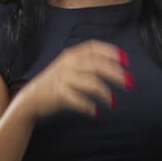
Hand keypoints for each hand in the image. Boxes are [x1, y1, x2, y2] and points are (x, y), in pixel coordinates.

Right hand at [18, 40, 132, 118]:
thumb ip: (88, 62)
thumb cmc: (57, 82)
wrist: (32, 97)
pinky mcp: (59, 94)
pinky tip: (96, 112)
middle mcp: (68, 63)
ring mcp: (63, 78)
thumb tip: (116, 66)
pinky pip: (79, 100)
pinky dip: (89, 107)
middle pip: (97, 65)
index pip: (94, 48)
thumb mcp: (69, 65)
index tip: (126, 61)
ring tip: (113, 102)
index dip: (112, 52)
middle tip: (129, 83)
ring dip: (105, 93)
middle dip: (116, 73)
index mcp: (72, 54)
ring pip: (91, 83)